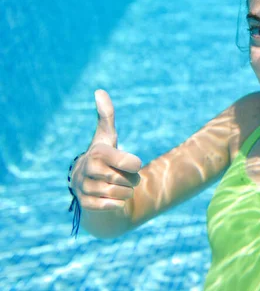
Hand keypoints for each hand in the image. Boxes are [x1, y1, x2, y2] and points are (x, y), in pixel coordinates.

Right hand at [70, 90, 141, 210]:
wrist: (86, 183)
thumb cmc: (103, 156)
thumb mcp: (107, 136)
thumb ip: (107, 115)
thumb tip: (99, 91)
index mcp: (97, 152)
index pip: (130, 163)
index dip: (134, 165)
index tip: (132, 163)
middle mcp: (88, 170)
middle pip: (127, 180)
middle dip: (131, 180)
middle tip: (123, 176)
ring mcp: (85, 188)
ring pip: (122, 194)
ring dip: (126, 192)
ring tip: (117, 186)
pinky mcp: (86, 204)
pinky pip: (113, 206)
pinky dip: (118, 203)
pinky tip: (111, 197)